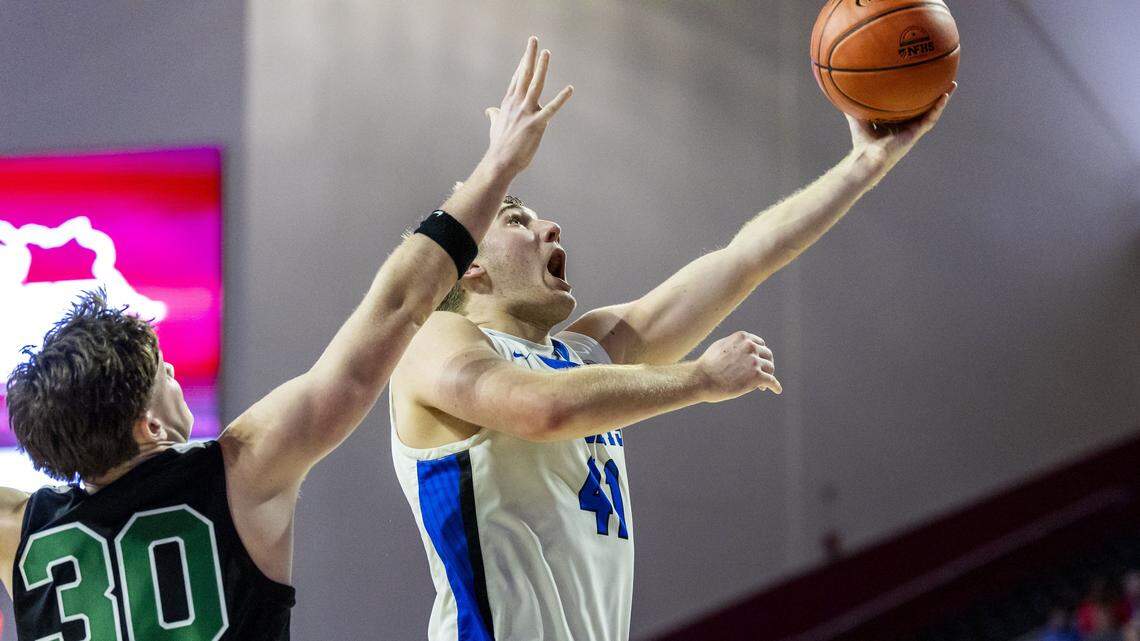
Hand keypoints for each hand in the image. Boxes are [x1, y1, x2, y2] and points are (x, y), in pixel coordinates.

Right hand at [481, 36, 573, 177]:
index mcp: (508, 104)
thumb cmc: (498, 146)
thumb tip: (489, 110)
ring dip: (541, 68)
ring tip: (546, 52)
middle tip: (533, 39)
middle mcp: (516, 104)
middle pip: (523, 75)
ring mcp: (526, 113)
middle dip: (529, 56)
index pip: (516, 79)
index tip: (527, 51)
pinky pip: (551, 109)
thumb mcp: (494, 126)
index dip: (522, 63)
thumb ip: (494, 115)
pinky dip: (561, 99)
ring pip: (535, 85)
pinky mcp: (536, 124)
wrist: (500, 162)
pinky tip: (570, 89)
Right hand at [695, 331, 780, 401]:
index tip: (758, 363)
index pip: (760, 344)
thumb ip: (734, 344)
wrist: (701, 380)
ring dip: (767, 376)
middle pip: (768, 355)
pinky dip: (775, 386)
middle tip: (761, 375)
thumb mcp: (720, 346)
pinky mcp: (756, 376)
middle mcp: (751, 346)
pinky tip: (777, 390)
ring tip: (761, 386)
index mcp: (743, 337)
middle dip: (765, 365)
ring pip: (770, 369)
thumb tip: (743, 347)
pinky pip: (772, 381)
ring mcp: (754, 361)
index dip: (760, 354)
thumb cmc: (707, 365)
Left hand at [847, 81, 955, 175]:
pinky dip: (938, 108)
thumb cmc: (861, 143)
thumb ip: (852, 108)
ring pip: (931, 112)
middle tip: (941, 80)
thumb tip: (840, 90)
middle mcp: (906, 126)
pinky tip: (944, 96)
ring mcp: (912, 130)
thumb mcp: (857, 119)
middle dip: (932, 94)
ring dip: (942, 99)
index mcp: (895, 123)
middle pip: (922, 107)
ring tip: (952, 85)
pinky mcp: (915, 134)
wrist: (868, 158)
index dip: (913, 96)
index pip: (907, 106)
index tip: (918, 82)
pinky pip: (930, 119)